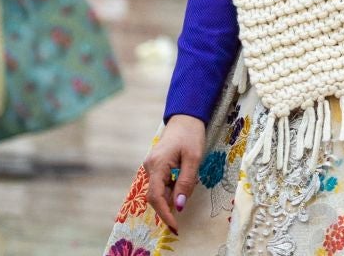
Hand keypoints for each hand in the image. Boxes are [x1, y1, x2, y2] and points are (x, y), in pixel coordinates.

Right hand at [144, 113, 208, 232]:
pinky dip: (171, 188)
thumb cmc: (191, 135)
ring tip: (188, 186)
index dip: (164, 214)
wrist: (186, 117)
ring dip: (172, 195)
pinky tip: (183, 182)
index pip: (156, 197)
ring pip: (159, 190)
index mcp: (158, 165)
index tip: (175, 226)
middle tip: (181, 216)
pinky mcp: (155, 165)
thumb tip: (178, 205)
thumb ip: (185, 182)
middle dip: (168, 207)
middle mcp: (150, 167)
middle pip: (156, 195)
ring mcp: (151, 166)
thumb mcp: (194, 159)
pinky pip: (161, 183)